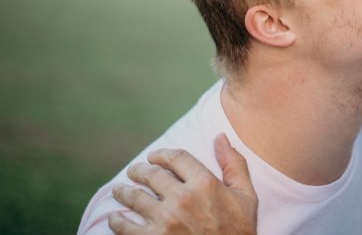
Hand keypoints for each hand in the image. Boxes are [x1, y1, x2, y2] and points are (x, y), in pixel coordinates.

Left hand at [109, 133, 258, 234]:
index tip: (154, 157)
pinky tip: (115, 217)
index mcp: (205, 183)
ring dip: (123, 191)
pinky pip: (125, 227)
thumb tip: (221, 136)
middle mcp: (183, 198)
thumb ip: (234, 164)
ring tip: (119, 190)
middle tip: (133, 171)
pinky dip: (117, 220)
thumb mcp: (246, 196)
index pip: (175, 157)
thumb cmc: (239, 230)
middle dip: (139, 170)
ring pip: (134, 197)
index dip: (161, 154)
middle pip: (151, 174)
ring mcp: (165, 221)